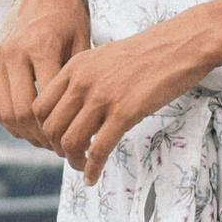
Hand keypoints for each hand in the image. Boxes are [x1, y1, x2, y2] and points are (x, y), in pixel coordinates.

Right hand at [0, 0, 90, 151]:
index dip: (59, 128)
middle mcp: (13, 53)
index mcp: (40, 46)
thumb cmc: (72, 19)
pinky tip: (33, 129)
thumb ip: (78, 81)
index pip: (45, 102)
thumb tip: (86, 124)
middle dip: (41, 137)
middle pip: (21, 113)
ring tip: (47, 141)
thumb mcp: (83, 44)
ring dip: (25, 133)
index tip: (76, 141)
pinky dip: (12, 123)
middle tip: (61, 149)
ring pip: (5, 113)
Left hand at [33, 9, 217, 185]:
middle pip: (51, 128)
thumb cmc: (147, 53)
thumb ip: (85, 79)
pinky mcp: (125, 112)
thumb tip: (75, 110)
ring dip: (73, 162)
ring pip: (70, 142)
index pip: (40, 107)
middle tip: (70, 156)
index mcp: (75, 68)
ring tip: (81, 167)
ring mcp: (103, 97)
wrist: (181, 44)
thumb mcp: (104, 58)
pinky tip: (93, 177)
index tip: (57, 140)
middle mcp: (83, 82)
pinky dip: (92, 169)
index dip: (44, 130)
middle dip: (57, 149)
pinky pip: (98, 150)